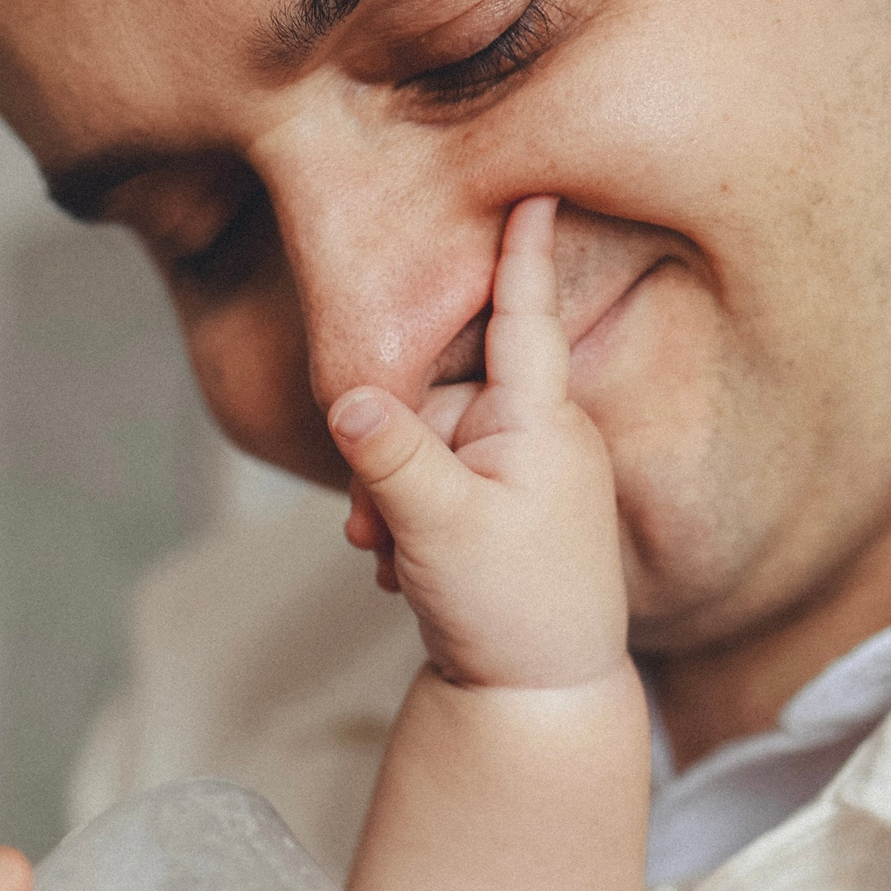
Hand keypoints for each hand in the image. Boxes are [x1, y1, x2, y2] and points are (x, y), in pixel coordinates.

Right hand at [330, 197, 628, 690]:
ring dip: (395, 500)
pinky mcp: (509, 511)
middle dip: (393, 457)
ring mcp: (529, 476)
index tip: (537, 187)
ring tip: (395, 561)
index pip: (526, 316)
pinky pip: (441, 486)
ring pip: (430, 448)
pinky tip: (408, 573)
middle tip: (373, 532)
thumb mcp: (437, 527)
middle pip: (441, 399)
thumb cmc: (508, 609)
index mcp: (542, 423)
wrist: (539, 702)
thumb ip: (390, 456)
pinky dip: (412, 523)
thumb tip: (347, 397)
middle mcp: (543, 437)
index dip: (523, 252)